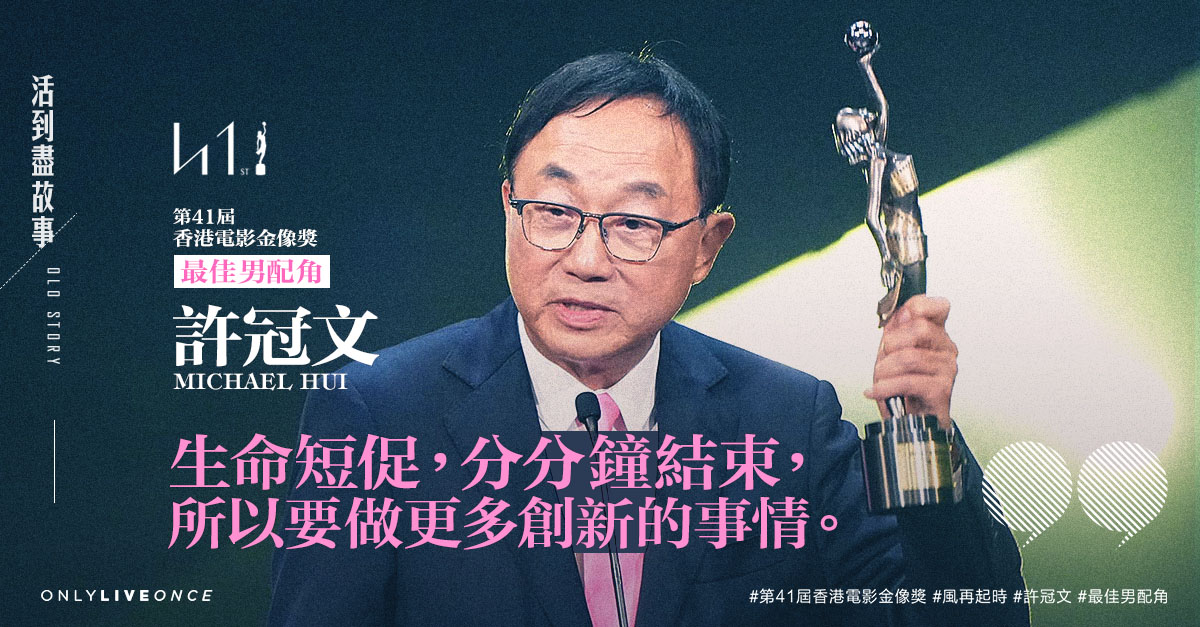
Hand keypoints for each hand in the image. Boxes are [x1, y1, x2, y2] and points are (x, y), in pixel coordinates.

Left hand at [864, 295, 956, 429]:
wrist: (911, 423)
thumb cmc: (903, 388)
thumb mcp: (892, 354)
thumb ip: (895, 330)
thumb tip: (902, 311)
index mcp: (936, 335)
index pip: (940, 306)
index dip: (918, 306)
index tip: (900, 318)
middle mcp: (946, 349)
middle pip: (920, 328)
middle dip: (891, 344)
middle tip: (884, 359)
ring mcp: (947, 369)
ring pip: (909, 357)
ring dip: (884, 370)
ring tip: (879, 380)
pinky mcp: (942, 390)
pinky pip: (908, 382)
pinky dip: (885, 388)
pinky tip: (875, 392)